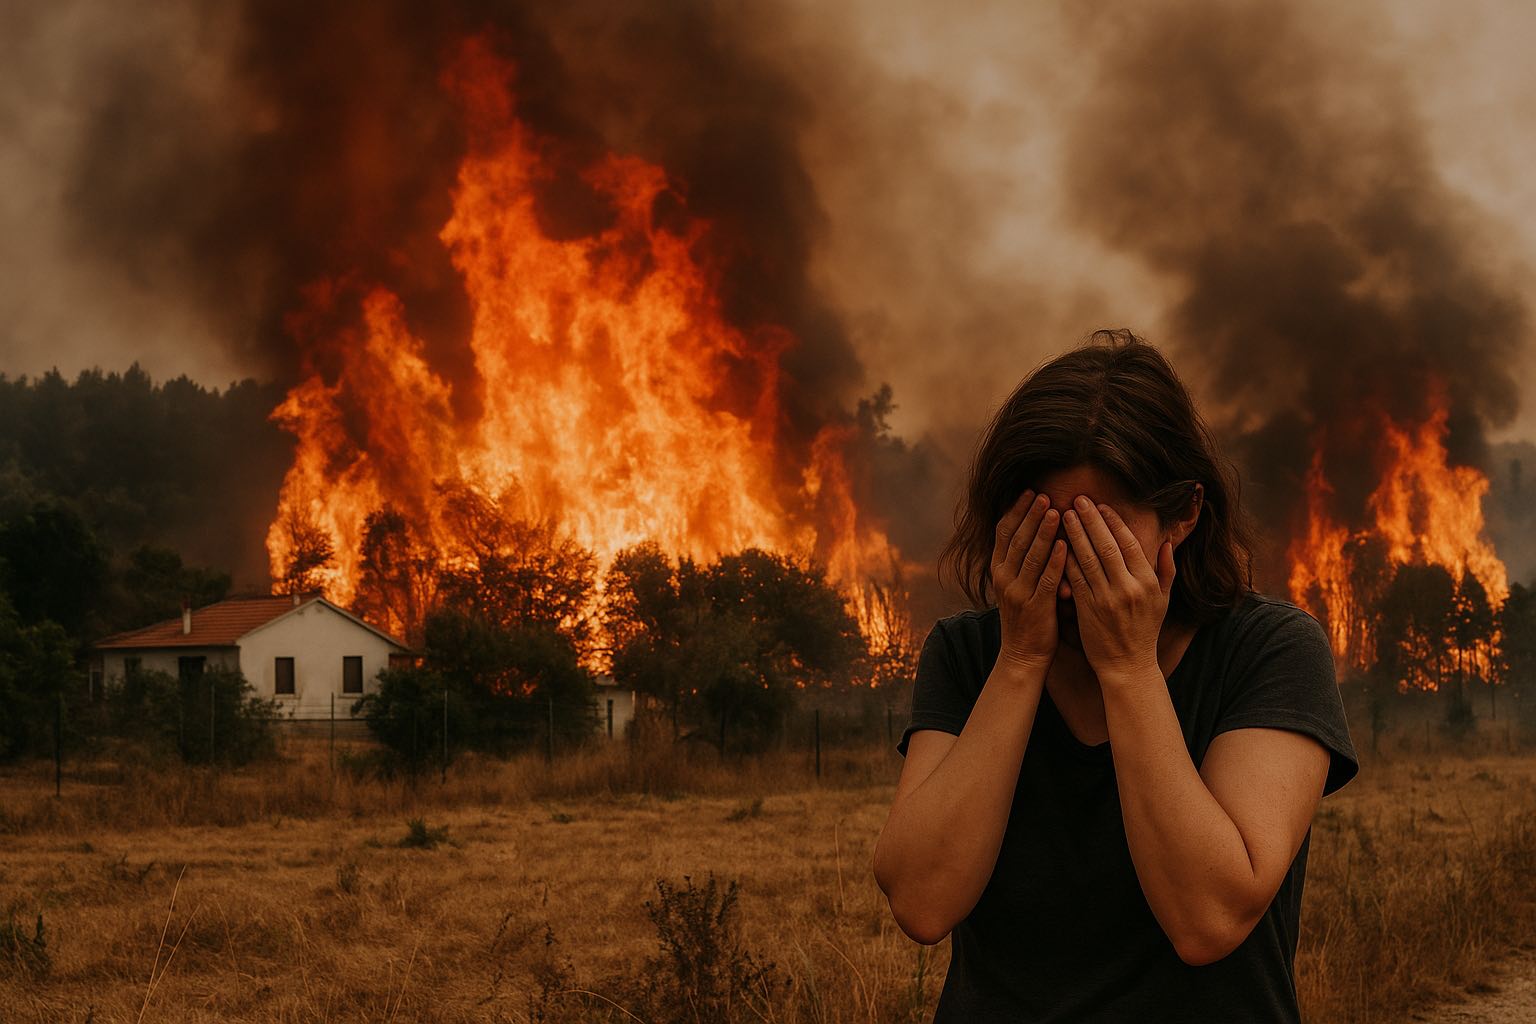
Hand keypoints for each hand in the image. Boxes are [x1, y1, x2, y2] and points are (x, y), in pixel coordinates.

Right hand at [991, 490, 1069, 674]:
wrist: (1023, 655)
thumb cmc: (1027, 616)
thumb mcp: (1017, 584)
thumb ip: (1025, 559)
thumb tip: (1038, 528)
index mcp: (998, 570)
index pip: (1003, 532)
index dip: (1016, 510)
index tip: (1029, 491)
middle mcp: (1003, 578)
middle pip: (1016, 539)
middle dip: (1030, 514)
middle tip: (1044, 494)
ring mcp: (1018, 593)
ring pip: (1030, 556)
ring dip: (1043, 532)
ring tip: (1055, 511)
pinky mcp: (1035, 607)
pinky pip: (1046, 579)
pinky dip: (1055, 560)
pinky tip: (1065, 545)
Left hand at [1061, 497, 1174, 684]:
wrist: (1127, 666)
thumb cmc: (1145, 631)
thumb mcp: (1163, 601)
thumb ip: (1166, 570)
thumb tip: (1166, 542)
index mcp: (1147, 583)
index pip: (1129, 544)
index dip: (1114, 522)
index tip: (1101, 505)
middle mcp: (1127, 589)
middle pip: (1106, 546)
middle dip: (1090, 520)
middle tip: (1077, 499)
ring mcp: (1105, 599)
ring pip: (1086, 559)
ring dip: (1074, 534)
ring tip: (1064, 514)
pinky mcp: (1086, 610)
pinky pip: (1074, 579)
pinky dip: (1065, 560)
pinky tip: (1057, 544)